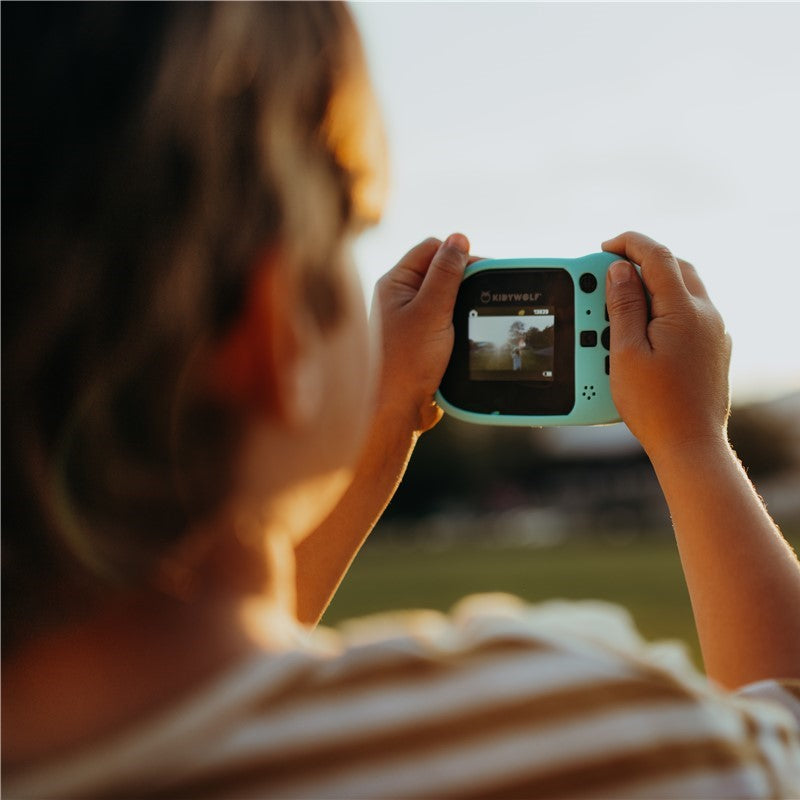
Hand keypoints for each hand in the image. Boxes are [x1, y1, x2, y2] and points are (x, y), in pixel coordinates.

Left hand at [370, 234, 471, 433]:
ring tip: (476, 316)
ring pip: (445, 298)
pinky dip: (459, 323)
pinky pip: (445, 320)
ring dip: (463, 303)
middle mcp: (399, 298)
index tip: (483, 272)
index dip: (459, 255)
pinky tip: (468, 332)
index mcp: (395, 283)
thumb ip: (446, 274)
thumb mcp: (431, 311)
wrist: (395, 410)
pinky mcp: (420, 341)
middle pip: (440, 272)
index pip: (432, 249)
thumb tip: (460, 239)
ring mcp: (409, 320)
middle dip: (464, 281)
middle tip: (484, 296)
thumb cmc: (405, 362)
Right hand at [602, 231, 731, 458]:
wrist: (690, 444)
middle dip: (641, 262)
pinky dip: (664, 307)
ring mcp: (715, 332)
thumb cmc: (655, 405)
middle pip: (676, 268)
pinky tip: (643, 327)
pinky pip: (689, 313)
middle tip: (608, 273)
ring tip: (620, 302)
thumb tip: (620, 270)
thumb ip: (623, 306)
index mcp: (685, 311)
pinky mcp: (713, 348)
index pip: (658, 257)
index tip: (605, 247)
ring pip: (685, 290)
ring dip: (653, 285)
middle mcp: (707, 315)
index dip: (629, 244)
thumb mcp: (626, 352)